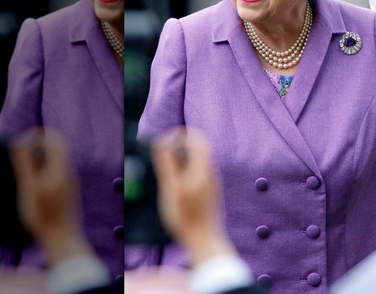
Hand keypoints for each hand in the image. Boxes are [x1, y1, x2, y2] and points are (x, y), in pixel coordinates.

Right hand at [9, 128, 93, 265]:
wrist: (62, 238)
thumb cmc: (43, 215)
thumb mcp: (29, 187)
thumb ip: (26, 163)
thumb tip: (22, 140)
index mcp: (61, 168)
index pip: (56, 138)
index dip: (40, 134)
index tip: (22, 140)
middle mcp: (69, 171)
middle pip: (57, 148)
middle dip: (38, 146)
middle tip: (20, 154)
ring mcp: (70, 181)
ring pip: (56, 160)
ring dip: (41, 158)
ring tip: (24, 171)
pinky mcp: (68, 190)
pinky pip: (57, 172)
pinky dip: (45, 170)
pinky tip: (33, 184)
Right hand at [151, 127, 235, 264]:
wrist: (204, 240)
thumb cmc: (185, 216)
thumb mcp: (171, 188)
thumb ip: (167, 164)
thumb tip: (162, 141)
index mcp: (203, 168)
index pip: (198, 138)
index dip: (182, 134)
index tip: (166, 139)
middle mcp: (211, 172)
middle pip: (199, 148)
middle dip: (181, 146)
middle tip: (163, 153)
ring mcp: (212, 182)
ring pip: (198, 161)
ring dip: (183, 159)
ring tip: (166, 172)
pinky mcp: (210, 192)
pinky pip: (199, 173)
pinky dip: (186, 171)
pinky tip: (175, 186)